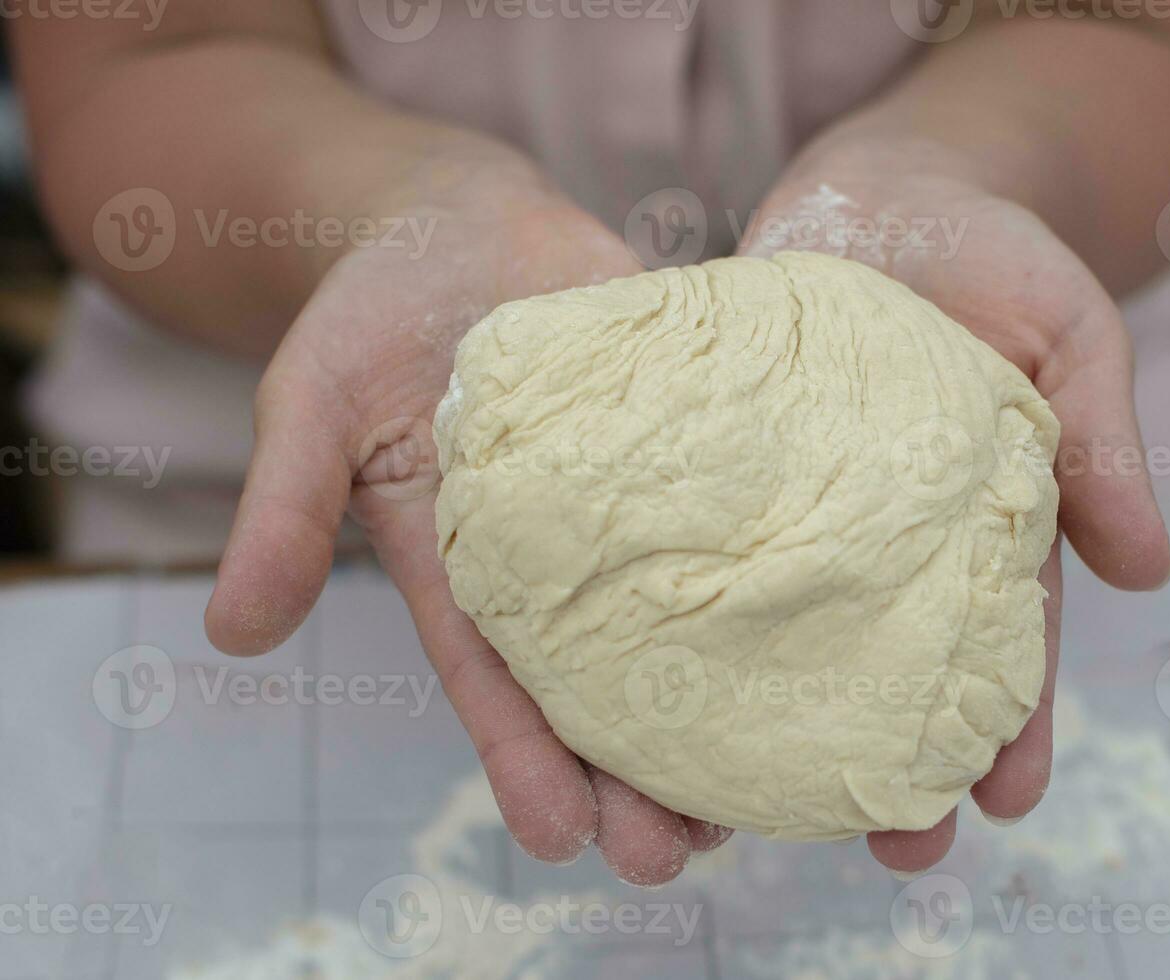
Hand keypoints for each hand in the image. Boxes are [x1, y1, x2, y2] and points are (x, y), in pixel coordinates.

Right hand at [205, 178, 732, 884]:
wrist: (456, 223)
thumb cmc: (369, 317)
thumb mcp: (309, 406)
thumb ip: (282, 512)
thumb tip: (230, 636)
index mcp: (467, 565)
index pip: (496, 680)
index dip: (527, 761)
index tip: (566, 841)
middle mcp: (562, 552)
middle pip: (605, 677)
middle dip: (636, 771)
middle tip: (680, 854)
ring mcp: (638, 493)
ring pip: (687, 608)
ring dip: (725, 692)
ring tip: (772, 779)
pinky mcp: (694, 425)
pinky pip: (746, 492)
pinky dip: (783, 551)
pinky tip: (835, 610)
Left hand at [740, 167, 1169, 871]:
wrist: (882, 189)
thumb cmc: (994, 256)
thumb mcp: (1070, 334)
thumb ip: (1102, 438)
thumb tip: (1150, 576)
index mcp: (978, 525)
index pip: (1000, 640)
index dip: (1010, 722)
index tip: (1007, 800)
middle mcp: (885, 537)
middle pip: (890, 663)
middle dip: (898, 759)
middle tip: (899, 852)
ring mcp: (800, 508)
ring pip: (787, 632)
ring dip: (779, 722)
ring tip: (763, 816)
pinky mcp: (724, 468)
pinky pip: (702, 552)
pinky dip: (686, 618)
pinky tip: (661, 690)